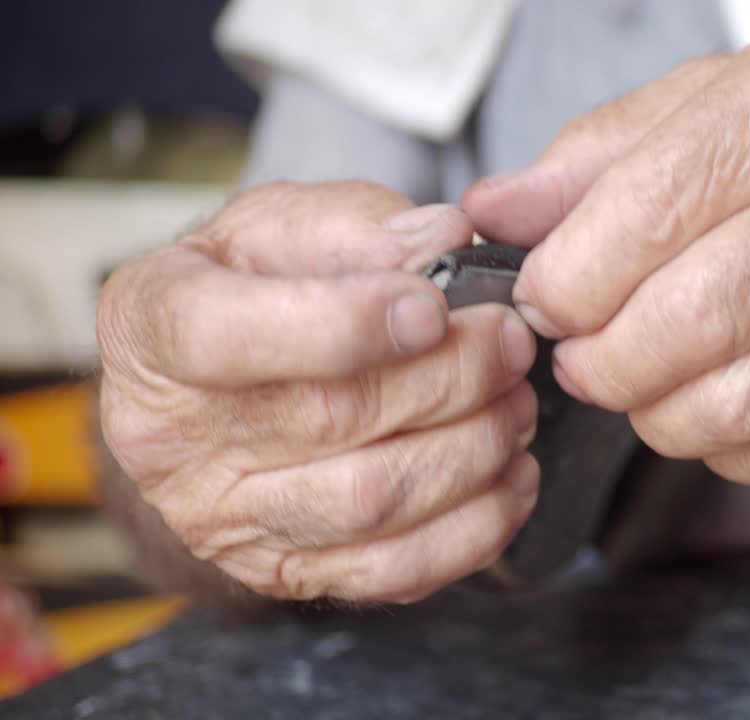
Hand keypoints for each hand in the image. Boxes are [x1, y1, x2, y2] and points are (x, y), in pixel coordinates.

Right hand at [98, 182, 540, 603]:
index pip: (227, 337)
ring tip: (515, 401)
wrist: (213, 384)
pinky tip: (510, 475)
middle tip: (509, 341)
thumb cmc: (253, 286)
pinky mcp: (284, 571)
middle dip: (450, 378)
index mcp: (152, 326)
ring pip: (370, 502)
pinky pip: (392, 571)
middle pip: (329, 419)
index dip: (344, 324)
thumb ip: (357, 227)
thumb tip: (446, 243)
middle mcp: (170, 438)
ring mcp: (225, 519)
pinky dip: (475, 527)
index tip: (432, 305)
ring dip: (472, 450)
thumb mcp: (281, 225)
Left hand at [463, 26, 749, 488]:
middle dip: (598, 361)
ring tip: (642, 382)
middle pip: (683, 324)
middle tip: (581, 354)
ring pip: (730, 406)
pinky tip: (719, 403)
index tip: (544, 297)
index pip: (643, 212)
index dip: (565, 278)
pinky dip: (724, 448)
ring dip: (653, 415)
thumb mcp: (727, 100)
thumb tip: (494, 213)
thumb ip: (603, 154)